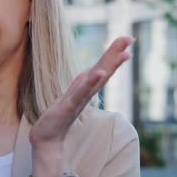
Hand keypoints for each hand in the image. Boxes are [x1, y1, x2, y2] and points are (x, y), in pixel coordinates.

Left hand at [28, 36, 134, 176]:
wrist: (46, 138)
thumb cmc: (59, 118)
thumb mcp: (71, 95)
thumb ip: (82, 84)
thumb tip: (92, 71)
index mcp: (86, 89)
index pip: (103, 68)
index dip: (113, 53)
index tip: (127, 38)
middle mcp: (86, 93)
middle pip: (104, 70)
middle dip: (116, 53)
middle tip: (130, 38)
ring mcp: (78, 100)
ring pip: (97, 80)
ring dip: (110, 66)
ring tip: (124, 53)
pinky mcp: (68, 107)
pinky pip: (80, 93)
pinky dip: (90, 83)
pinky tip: (100, 72)